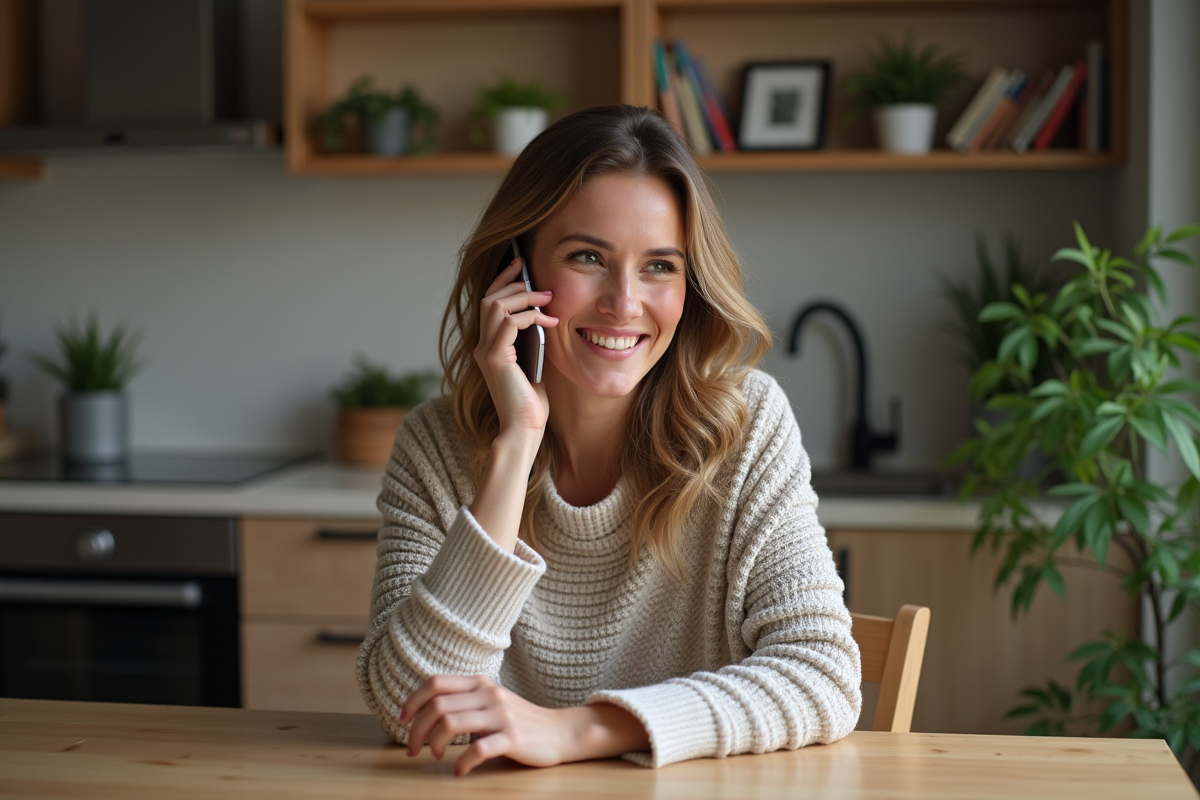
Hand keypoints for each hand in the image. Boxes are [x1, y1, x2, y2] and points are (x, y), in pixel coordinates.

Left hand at [400, 675, 575, 774]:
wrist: (560, 731)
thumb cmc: (520, 720)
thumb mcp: (491, 700)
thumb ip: (465, 699)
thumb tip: (426, 709)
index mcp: (480, 683)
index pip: (435, 682)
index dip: (412, 701)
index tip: (402, 721)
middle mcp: (489, 694)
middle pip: (437, 706)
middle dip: (416, 730)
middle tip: (413, 749)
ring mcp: (501, 715)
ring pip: (451, 723)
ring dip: (434, 744)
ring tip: (436, 757)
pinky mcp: (513, 738)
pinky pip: (478, 749)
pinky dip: (462, 762)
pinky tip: (460, 771)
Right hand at [474, 256, 558, 440]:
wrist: (524, 429)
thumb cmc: (531, 402)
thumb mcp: (534, 362)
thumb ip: (532, 340)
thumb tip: (545, 314)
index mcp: (489, 346)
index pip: (489, 304)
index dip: (503, 281)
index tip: (520, 266)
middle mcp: (482, 346)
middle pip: (489, 299)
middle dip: (514, 283)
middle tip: (540, 281)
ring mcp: (486, 352)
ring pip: (496, 306)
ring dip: (524, 297)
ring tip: (547, 299)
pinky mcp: (495, 359)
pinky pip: (510, 323)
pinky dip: (531, 317)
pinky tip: (549, 322)